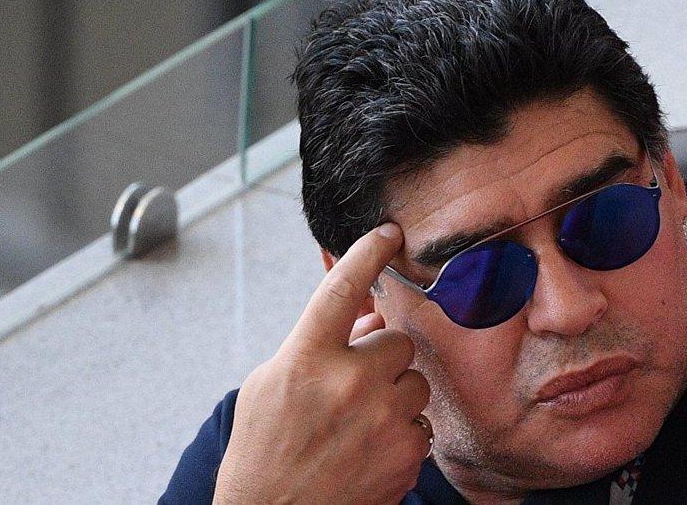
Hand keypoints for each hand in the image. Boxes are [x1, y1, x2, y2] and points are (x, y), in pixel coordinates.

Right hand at [214, 223, 432, 503]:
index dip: (368, 253)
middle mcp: (348, 383)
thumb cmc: (265, 448)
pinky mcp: (406, 453)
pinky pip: (421, 423)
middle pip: (396, 341)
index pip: (342, 288)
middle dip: (379, 359)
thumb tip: (365, 317)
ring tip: (358, 424)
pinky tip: (369, 451)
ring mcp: (382, 419)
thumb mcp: (269, 384)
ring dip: (394, 396)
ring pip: (414, 382)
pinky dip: (401, 434)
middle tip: (352, 386)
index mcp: (305, 358)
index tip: (389, 232)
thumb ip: (316, 344)